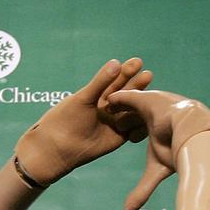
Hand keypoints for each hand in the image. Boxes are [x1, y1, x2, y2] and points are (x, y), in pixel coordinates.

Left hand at [13, 58, 153, 185]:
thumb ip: (100, 82)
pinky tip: (148, 113)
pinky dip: (141, 121)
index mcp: (98, 95)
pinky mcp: (120, 136)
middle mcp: (109, 107)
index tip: (137, 62)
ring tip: (149, 96)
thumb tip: (116, 62)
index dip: (126, 71)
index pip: (115, 80)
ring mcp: (116, 121)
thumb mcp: (83, 98)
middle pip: (127, 93)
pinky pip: (135, 128)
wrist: (59, 148)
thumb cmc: (66, 119)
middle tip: (148, 74)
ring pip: (132, 109)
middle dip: (137, 84)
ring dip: (141, 102)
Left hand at [105, 89, 209, 209]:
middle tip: (101, 119)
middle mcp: (153, 115)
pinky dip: (116, 98)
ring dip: (115, 106)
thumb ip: (141, 190)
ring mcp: (150, 103)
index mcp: (155, 128)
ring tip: (100, 107)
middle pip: (129, 114)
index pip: (136, 127)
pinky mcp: (146, 97)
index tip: (114, 136)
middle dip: (117, 117)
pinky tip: (105, 99)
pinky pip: (126, 95)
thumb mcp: (156, 172)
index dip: (126, 131)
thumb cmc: (179, 152)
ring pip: (127, 104)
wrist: (193, 135)